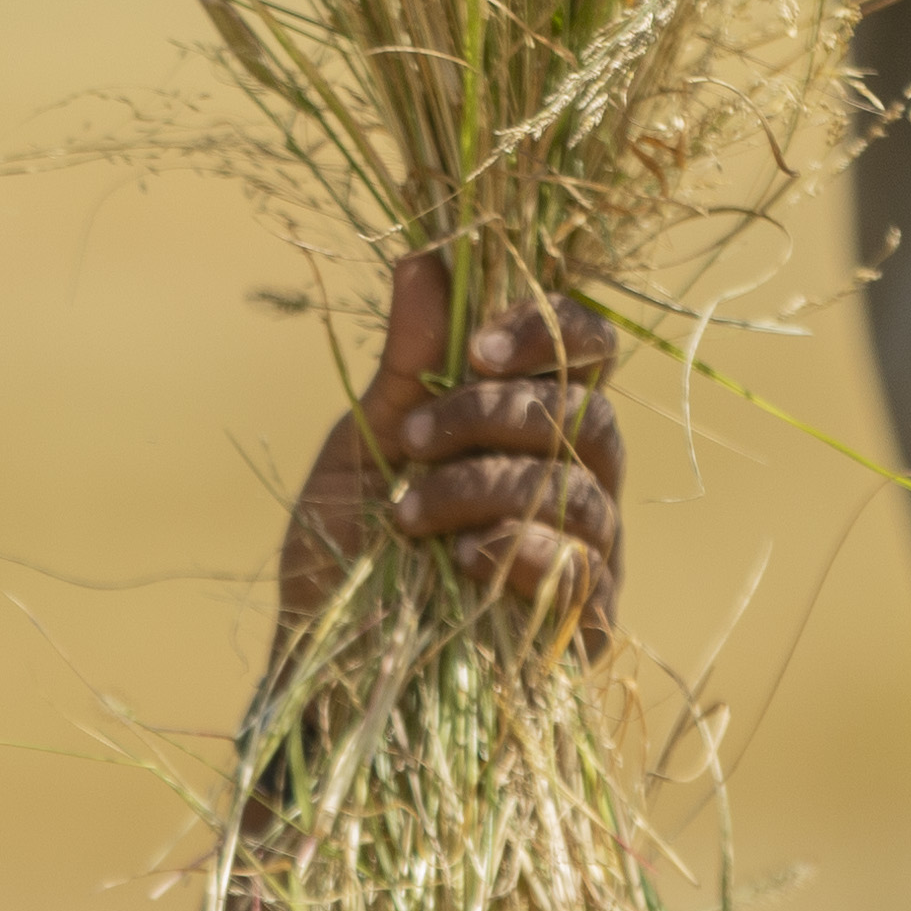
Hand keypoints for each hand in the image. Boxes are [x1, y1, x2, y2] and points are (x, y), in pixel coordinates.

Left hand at [279, 254, 622, 650]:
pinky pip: (582, 571)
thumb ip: (408, 360)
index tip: (478, 347)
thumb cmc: (345, 542)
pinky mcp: (582, 623)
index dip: (550, 331)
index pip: (587, 348)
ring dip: (485, 488)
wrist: (321, 653)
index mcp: (530, 421)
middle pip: (588, 414)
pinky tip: (463, 562)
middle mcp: (574, 477)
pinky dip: (519, 554)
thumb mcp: (364, 441)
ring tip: (408, 516)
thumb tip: (425, 256)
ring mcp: (587, 551)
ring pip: (580, 490)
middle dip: (494, 416)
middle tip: (414, 438)